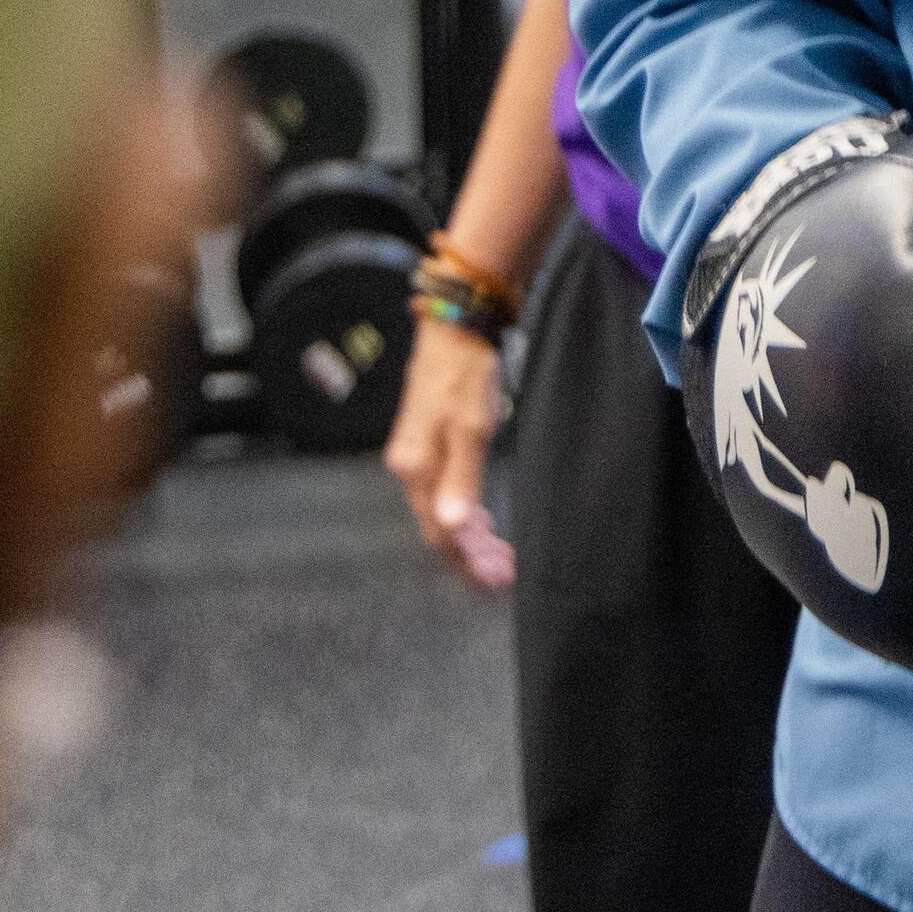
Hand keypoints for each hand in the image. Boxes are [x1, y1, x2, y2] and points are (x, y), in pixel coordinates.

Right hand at [383, 317, 513, 589]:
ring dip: (470, 536)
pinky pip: (445, 491)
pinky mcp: (432, 441)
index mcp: (416, 469)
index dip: (465, 561)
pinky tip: (480, 520)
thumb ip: (461, 479)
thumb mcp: (471, 428)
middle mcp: (411, 467)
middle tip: (502, 576)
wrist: (456, 328)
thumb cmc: (466, 375)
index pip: (438, 532)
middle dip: (469, 555)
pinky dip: (464, 512)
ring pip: (442, 510)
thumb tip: (450, 527)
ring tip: (497, 557)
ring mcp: (419, 454)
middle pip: (438, 526)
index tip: (492, 583)